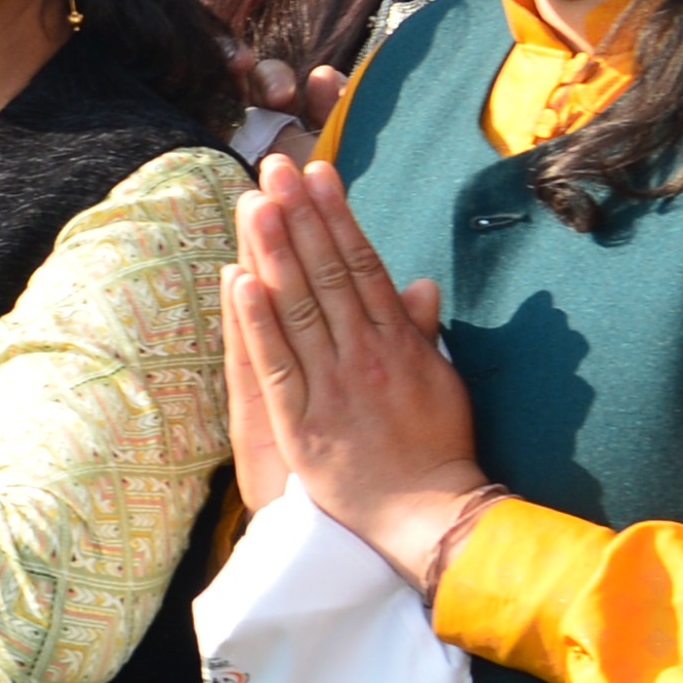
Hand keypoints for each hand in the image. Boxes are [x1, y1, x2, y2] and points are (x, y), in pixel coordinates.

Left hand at [223, 151, 478, 586]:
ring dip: (275, 253)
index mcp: (398, 340)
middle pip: (326, 272)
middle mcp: (365, 353)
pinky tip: (240, 282)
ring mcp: (333, 385)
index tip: (317, 172)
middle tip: (276, 167)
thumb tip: (420, 285)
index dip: (337, 214)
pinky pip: (276, 364)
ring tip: (254, 204)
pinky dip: (257, 323)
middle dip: (299, 216)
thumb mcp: (441, 379)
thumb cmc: (438, 448)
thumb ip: (423, 331)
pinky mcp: (304, 422)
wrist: (431, 515)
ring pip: (299, 307)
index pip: (362, 262)